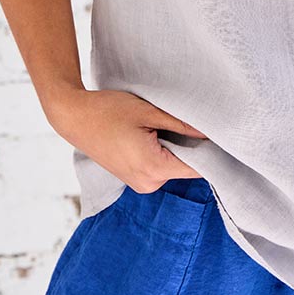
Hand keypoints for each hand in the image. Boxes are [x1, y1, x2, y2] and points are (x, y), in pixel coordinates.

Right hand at [49, 86, 210, 191]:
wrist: (74, 117)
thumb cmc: (108, 110)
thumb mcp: (148, 112)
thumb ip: (181, 124)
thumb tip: (210, 132)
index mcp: (153, 168)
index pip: (198, 168)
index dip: (211, 151)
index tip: (220, 134)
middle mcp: (148, 183)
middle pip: (186, 168)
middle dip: (191, 146)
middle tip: (188, 120)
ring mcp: (140, 184)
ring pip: (174, 167)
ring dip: (176, 148)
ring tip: (162, 125)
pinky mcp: (135, 179)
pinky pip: (160, 168)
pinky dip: (164, 152)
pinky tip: (153, 133)